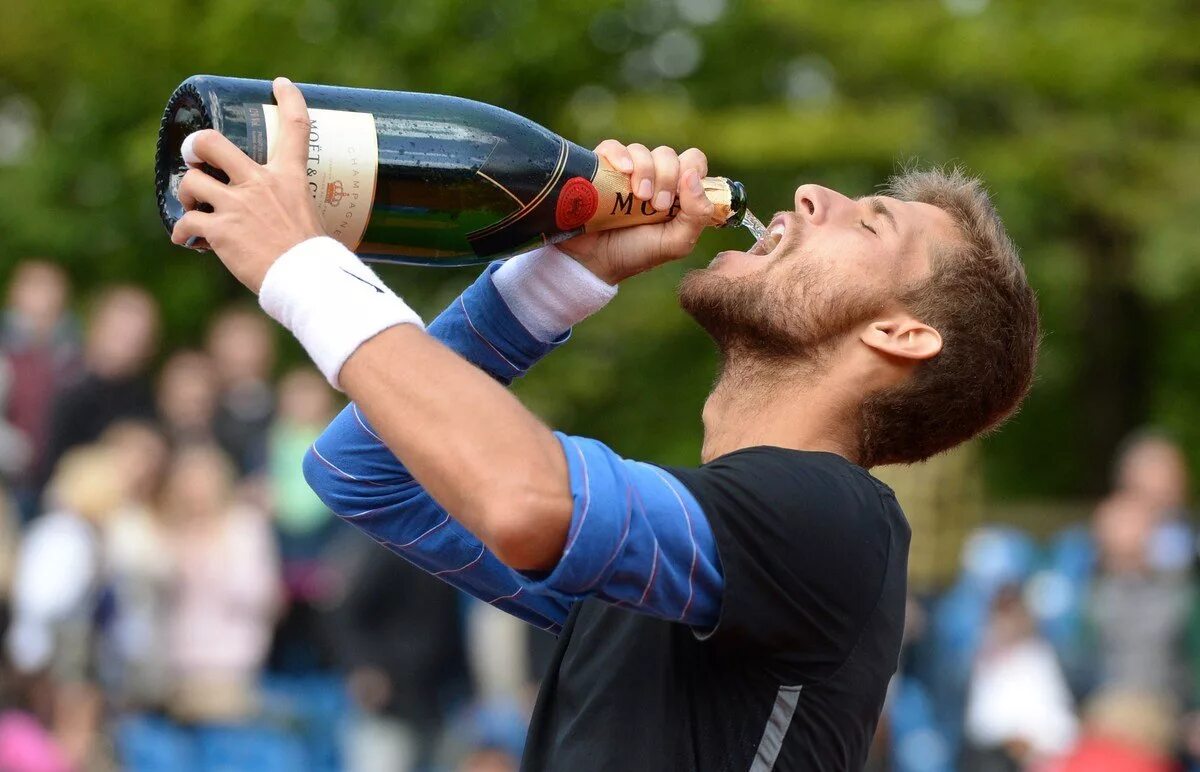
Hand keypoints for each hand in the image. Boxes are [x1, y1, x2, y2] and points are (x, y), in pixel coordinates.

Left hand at [170, 77, 323, 292]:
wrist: (307, 280)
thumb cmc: (315, 258)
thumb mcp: (311, 218)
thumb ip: (292, 208)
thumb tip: (288, 222)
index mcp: (289, 178)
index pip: (295, 129)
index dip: (289, 100)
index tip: (280, 85)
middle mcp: (259, 183)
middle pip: (211, 143)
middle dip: (195, 147)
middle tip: (194, 158)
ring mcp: (236, 205)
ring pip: (190, 182)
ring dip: (186, 196)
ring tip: (192, 209)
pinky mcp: (219, 230)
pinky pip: (186, 224)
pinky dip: (183, 234)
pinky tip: (187, 241)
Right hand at [559, 140, 713, 283]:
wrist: (595, 261)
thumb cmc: (637, 252)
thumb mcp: (677, 242)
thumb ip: (698, 214)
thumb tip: (693, 176)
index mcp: (676, 191)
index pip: (693, 161)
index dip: (691, 171)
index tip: (679, 197)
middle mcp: (653, 176)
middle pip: (668, 154)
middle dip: (667, 177)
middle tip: (656, 205)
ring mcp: (626, 171)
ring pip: (642, 150)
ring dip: (645, 171)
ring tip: (638, 197)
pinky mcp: (601, 168)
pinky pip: (612, 147)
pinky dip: (621, 155)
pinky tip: (624, 172)